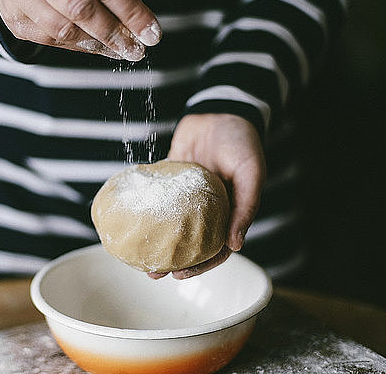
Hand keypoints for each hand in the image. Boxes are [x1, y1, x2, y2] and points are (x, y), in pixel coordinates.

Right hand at [0, 0, 161, 59]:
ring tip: (119, 51)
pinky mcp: (17, 19)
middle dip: (114, 34)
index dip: (131, 11)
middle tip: (135, 49)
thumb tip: (141, 22)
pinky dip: (78, 47)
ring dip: (97, 45)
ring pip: (64, 30)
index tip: (150, 32)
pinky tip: (96, 47)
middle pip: (81, 9)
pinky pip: (51, 40)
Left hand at [148, 113, 265, 279]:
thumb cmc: (241, 141)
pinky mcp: (172, 181)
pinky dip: (147, 213)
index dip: (201, 265)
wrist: (219, 111)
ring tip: (139, 257)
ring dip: (158, 243)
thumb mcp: (251, 172)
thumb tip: (236, 245)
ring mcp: (188, 197)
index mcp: (230, 212)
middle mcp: (208, 209)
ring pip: (172, 227)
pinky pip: (158, 201)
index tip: (181, 275)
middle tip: (154, 272)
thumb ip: (247, 206)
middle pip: (191, 243)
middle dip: (173, 261)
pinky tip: (133, 224)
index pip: (217, 249)